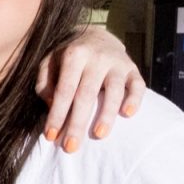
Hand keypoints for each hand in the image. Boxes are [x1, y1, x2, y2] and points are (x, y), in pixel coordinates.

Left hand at [36, 23, 143, 150]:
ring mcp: (118, 63)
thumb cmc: (68, 56)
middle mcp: (97, 58)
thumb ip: (45, 82)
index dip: (57, 114)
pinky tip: (128, 114)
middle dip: (77, 123)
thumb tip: (51, 104)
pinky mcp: (133, 69)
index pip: (64, 90)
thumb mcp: (49, 62)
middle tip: (70, 147)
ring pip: (114, 91)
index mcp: (74, 55)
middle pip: (87, 94)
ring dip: (106, 115)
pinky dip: (135, 99)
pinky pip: (138, 85)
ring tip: (98, 135)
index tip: (51, 136)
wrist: (97, 36)